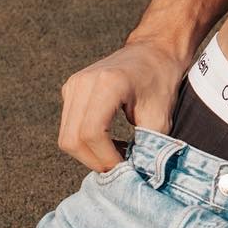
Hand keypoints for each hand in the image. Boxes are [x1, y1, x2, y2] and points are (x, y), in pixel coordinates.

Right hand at [58, 39, 186, 171]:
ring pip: (66, 136)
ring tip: (116, 154)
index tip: (125, 167)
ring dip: (88, 154)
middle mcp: (83, 82)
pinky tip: (108, 141)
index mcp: (107, 84)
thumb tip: (135, 176)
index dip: (105, 158)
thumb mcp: (161, 117)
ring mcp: (73, 85)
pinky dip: (84, 142)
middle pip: (72, 139)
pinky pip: (68, 127)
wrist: (154, 51)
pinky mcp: (70, 90)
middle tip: (119, 167)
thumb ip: (147, 147)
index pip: (91, 133)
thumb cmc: (161, 80)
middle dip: (94, 161)